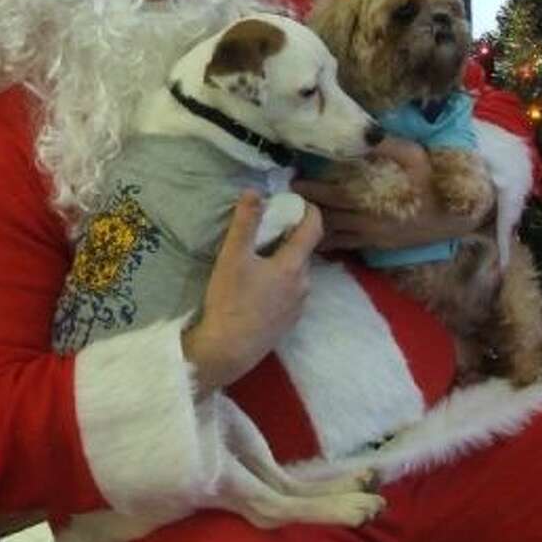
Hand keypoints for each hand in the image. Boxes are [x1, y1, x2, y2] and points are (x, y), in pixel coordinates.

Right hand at [183, 192, 322, 391]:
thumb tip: (255, 191)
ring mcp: (299, 306)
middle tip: (268, 227)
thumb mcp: (233, 257)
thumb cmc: (230, 301)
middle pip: (303, 251)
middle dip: (290, 236)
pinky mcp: (289, 322)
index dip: (309, 209)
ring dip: (284, 260)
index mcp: (294, 265)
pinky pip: (291, 293)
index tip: (296, 200)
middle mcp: (304, 284)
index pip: (314, 228)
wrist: (228, 350)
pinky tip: (259, 287)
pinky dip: (281, 282)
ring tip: (260, 257)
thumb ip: (245, 223)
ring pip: (297, 273)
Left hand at [293, 137, 493, 252]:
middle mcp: (367, 223)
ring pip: (333, 236)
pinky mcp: (376, 246)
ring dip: (311, 229)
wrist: (456, 219)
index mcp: (373, 200)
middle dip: (304, 210)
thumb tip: (367, 133)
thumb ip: (389, 146)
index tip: (293, 180)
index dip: (311, 189)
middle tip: (284, 201)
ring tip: (291, 220)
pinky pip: (346, 247)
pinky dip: (328, 244)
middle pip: (326, 219)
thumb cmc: (434, 184)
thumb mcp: (416, 157)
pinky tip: (314, 241)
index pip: (332, 197)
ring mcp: (371, 238)